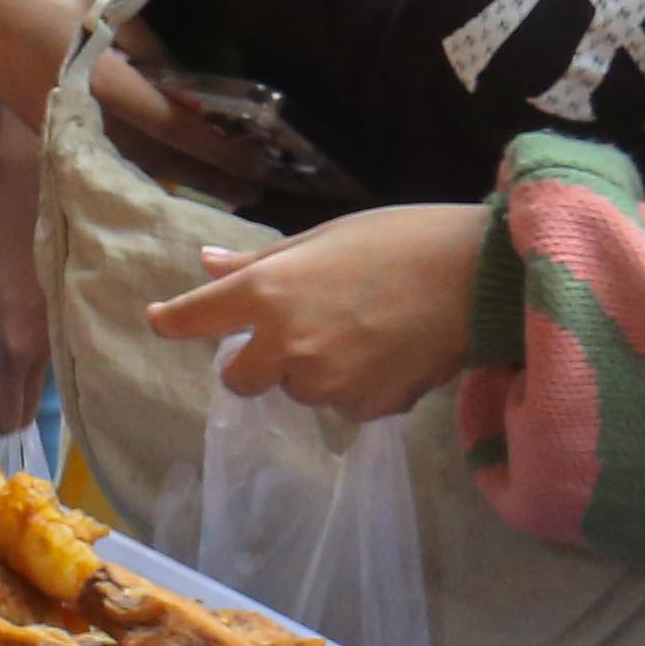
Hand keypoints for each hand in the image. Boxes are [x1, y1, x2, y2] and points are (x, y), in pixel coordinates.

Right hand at [0, 0, 254, 184]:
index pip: (168, 122)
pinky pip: (106, 159)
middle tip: (254, 192)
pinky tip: (173, 176)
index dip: (214, 146)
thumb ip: (150, 55)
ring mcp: (60, 130)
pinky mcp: (50, 133)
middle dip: (206, 177)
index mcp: (98, 78)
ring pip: (129, 165)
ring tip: (224, 192)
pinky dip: (144, 171)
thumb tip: (189, 96)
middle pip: (153, 158)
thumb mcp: (108, 10)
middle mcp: (80, 114)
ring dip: (178, 180)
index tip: (254, 160)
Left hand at [148, 206, 492, 421]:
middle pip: (237, 379)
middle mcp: (286, 345)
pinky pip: (343, 404)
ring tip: (358, 332)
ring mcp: (326, 382)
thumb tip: (206, 264)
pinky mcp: (367, 407)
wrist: (480, 275)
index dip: (172, 320)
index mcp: (267, 292)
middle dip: (251, 362)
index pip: (192, 319)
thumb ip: (259, 262)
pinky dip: (354, 385)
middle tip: (287, 334)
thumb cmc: (400, 238)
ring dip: (311, 371)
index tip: (163, 319)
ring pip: (297, 391)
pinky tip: (386, 352)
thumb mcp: (321, 238)